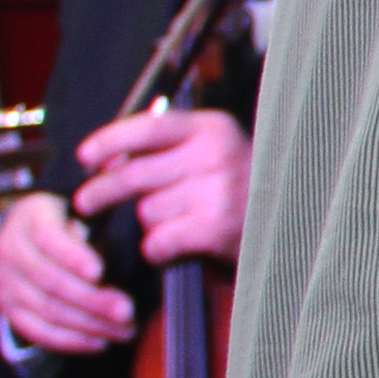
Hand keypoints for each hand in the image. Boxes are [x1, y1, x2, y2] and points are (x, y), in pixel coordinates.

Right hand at [0, 190, 132, 356]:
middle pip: (51, 281)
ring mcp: (5, 282)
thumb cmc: (68, 218)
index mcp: (29, 218)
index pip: (48, 240)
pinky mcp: (8, 308)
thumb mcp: (79, 199)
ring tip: (124, 330)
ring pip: (47, 310)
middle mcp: (9, 250)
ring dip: (88, 324)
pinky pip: (37, 331)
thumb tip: (119, 162)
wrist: (31, 237)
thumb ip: (99, 190)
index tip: (100, 271)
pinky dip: (69, 341)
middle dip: (92, 300)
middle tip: (127, 311)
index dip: (73, 257)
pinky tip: (99, 343)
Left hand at [71, 107, 248, 268]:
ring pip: (146, 211)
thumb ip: (170, 147)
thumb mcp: (215, 149)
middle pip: (134, 174)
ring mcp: (216, 192)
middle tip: (86, 204)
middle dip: (101, 192)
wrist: (293, 220)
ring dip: (148, 224)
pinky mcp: (215, 228)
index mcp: (211, 128)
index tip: (85, 156)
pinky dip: (157, 250)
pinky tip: (172, 248)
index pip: (148, 128)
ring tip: (172, 224)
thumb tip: (108, 159)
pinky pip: (158, 241)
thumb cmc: (244, 187)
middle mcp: (214, 155)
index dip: (109, 141)